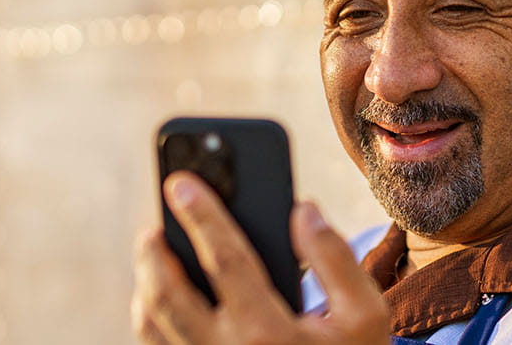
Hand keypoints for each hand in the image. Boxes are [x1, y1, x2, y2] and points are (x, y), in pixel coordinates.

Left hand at [131, 171, 389, 344]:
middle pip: (167, 295)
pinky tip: (162, 295)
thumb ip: (336, 259)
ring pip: (152, 325)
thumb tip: (303, 210)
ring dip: (146, 285)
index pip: (225, 260)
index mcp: (269, 333)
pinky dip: (151, 317)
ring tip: (154, 253)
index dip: (202, 215)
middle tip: (154, 226)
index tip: (180, 181)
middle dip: (153, 253)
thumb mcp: (365, 315)